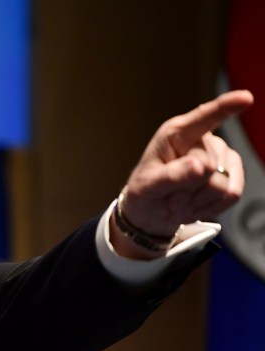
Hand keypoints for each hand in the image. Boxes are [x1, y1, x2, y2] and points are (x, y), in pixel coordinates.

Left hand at [112, 90, 253, 258]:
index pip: (204, 118)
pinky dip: (211, 206)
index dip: (226, 106)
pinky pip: (231, 194)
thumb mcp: (148, 186)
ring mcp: (220, 155)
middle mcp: (203, 140)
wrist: (153, 212)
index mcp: (177, 133)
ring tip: (180, 200)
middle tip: (170, 196)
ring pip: (222, 186)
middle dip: (188, 190)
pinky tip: (195, 204)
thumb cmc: (146, 192)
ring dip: (197, 201)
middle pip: (209, 169)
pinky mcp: (232, 173)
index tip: (245, 98)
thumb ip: (172, 176)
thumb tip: (202, 166)